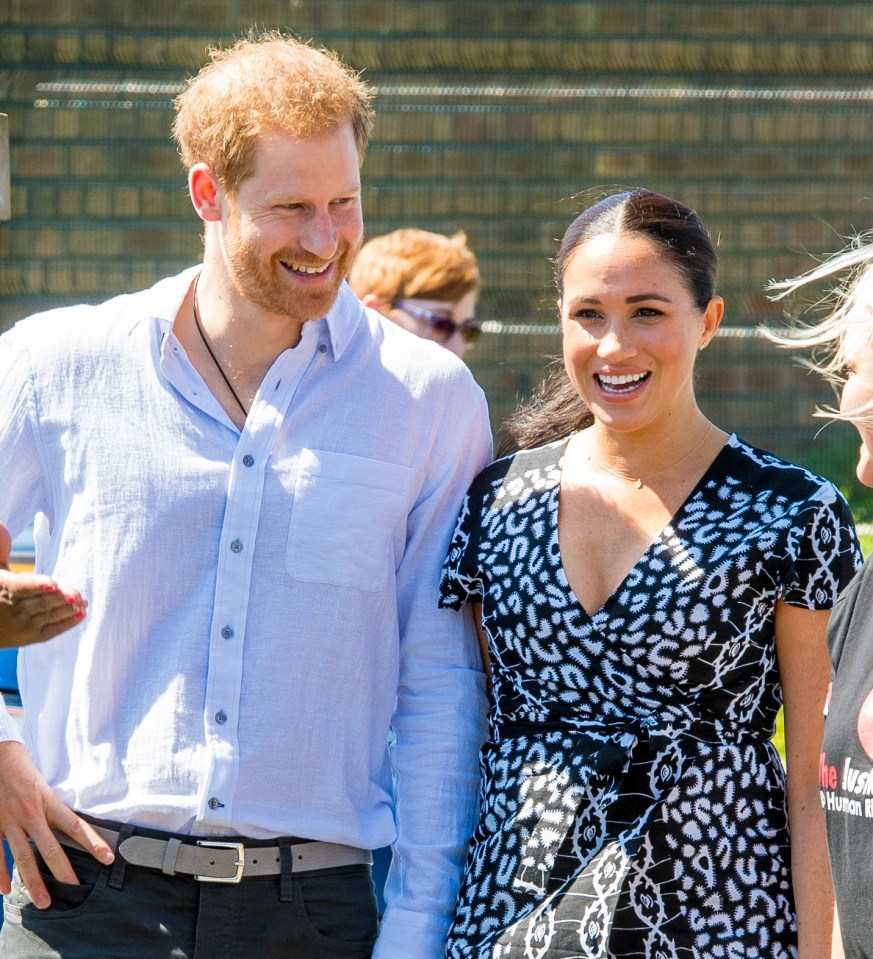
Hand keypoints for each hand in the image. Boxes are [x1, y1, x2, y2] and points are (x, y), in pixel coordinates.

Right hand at [0, 525, 87, 647]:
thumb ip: (1, 550)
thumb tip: (2, 525)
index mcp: (4, 588)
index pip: (22, 587)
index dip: (38, 585)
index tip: (53, 583)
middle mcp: (11, 610)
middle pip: (41, 603)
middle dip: (61, 599)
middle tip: (78, 593)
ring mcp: (21, 626)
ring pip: (48, 616)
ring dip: (68, 610)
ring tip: (84, 601)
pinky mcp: (29, 638)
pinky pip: (50, 631)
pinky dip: (67, 624)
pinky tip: (82, 614)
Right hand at [0, 741, 113, 905]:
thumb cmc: (24, 771)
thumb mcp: (44, 786)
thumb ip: (54, 807)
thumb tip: (71, 826)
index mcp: (49, 802)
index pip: (76, 825)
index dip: (93, 842)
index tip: (107, 858)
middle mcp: (31, 813)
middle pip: (50, 847)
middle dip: (63, 871)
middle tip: (75, 890)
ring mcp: (10, 822)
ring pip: (23, 857)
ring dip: (34, 882)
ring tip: (44, 901)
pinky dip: (0, 874)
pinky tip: (6, 890)